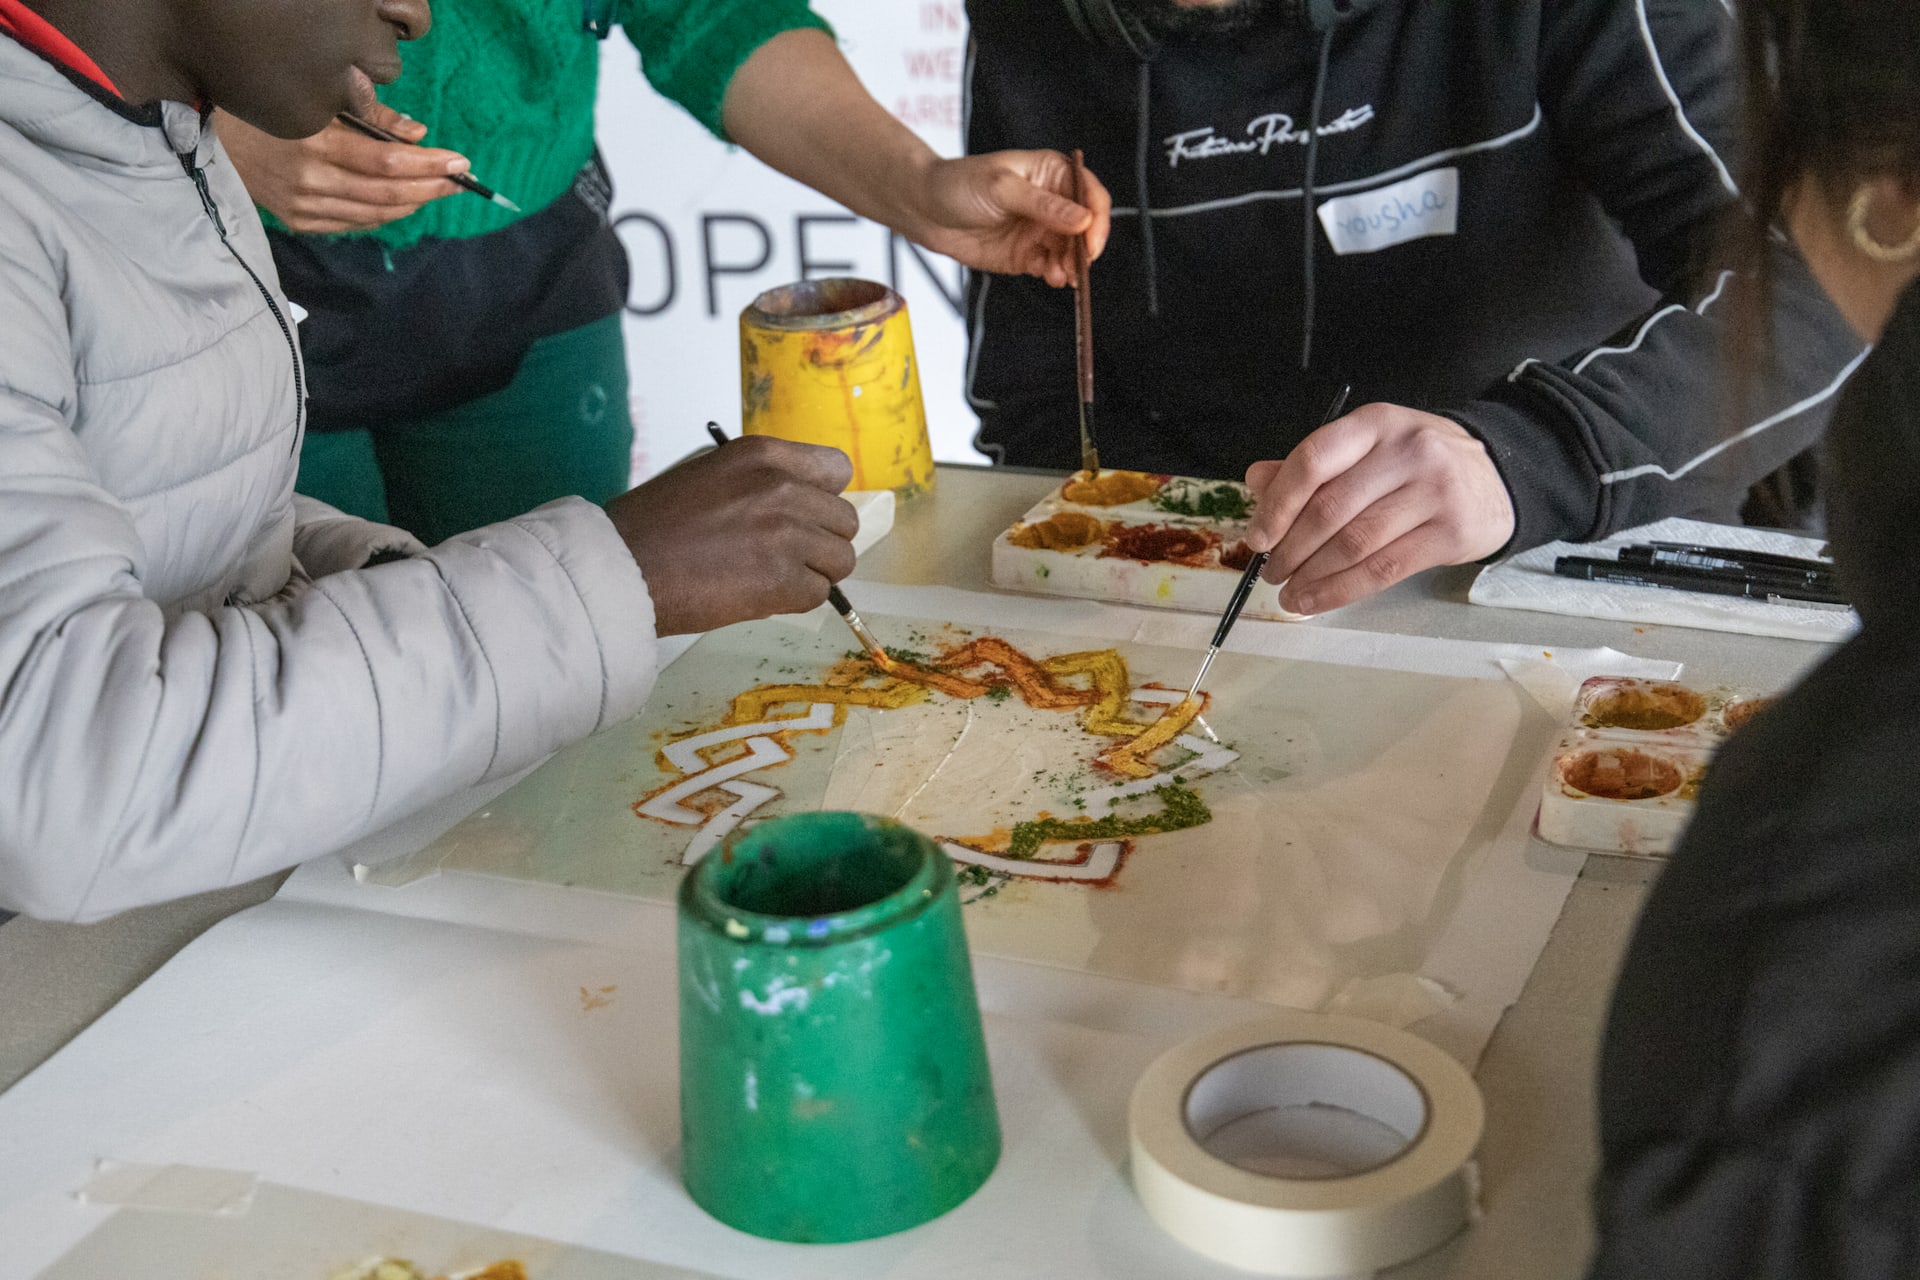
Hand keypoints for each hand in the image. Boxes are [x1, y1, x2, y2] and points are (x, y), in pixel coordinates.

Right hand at [214, 104, 468, 232]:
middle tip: (458, 181)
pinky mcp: (301, 222)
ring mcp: (306, 206)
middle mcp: (312, 180)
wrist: (217, 139)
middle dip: (430, 188)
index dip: (429, 164)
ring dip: (413, 203)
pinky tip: (402, 202)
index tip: (460, 162)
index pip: (387, 160)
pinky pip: (356, 223)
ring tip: (435, 190)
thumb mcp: (321, 100)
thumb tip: (418, 135)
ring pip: (376, 213)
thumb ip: (372, 115)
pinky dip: (385, 214)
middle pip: (388, 193)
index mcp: (317, 142)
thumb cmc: (275, 113)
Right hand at [606, 436, 858, 635]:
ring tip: (773, 577)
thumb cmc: (654, 524)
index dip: (824, 496)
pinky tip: (761, 595)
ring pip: (840, 560)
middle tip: (784, 555)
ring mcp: (787, 535)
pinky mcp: (783, 581)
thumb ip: (761, 481)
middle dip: (821, 541)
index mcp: (763, 455)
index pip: (837, 468)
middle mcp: (782, 488)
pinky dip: (796, 600)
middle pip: (844, 520)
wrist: (622, 568)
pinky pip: (819, 594)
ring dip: (814, 573)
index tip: (805, 513)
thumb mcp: (711, 473)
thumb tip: (802, 504)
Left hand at [912, 150, 1112, 286]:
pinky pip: (1051, 267)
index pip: (1090, 194)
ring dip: (1071, 266)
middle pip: (1086, 228)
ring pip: (1071, 252)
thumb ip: (1043, 205)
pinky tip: (1051, 277)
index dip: (1097, 219)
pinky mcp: (1027, 255)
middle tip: (1078, 266)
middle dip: (1085, 249)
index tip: (1092, 241)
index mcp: (1052, 174)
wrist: (925, 210)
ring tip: (1060, 275)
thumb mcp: (1002, 189)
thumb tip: (1082, 220)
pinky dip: (1055, 275)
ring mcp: (1041, 230)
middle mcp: (1052, 202)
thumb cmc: (959, 185)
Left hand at [1242, 404, 1515, 614]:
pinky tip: (1317, 602)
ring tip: (1289, 593)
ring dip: (1312, 576)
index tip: (1257, 538)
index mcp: (1376, 424)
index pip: (1314, 460)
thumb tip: (1256, 480)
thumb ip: (1315, 465)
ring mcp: (1434, 492)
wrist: (1499, 477)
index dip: (1278, 504)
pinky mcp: (1450, 534)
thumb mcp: (1370, 448)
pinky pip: (1384, 570)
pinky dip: (1342, 591)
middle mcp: (1406, 452)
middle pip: (1331, 509)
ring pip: (1355, 544)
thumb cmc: (1418, 465)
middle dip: (1291, 549)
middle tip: (1271, 572)